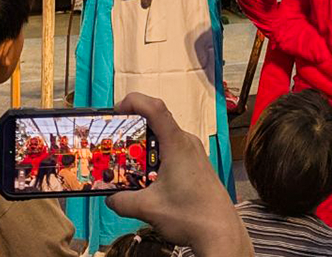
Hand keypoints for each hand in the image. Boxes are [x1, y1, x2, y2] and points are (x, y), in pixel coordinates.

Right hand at [107, 93, 251, 256]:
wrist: (220, 231)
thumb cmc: (191, 215)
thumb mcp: (148, 208)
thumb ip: (123, 201)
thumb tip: (110, 198)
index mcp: (177, 144)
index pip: (155, 108)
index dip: (134, 101)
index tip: (116, 110)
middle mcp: (187, 143)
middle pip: (157, 123)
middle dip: (133, 131)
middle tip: (115, 144)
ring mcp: (194, 153)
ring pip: (164, 139)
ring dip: (144, 148)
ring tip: (128, 165)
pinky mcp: (196, 164)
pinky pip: (172, 151)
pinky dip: (156, 158)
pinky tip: (147, 179)